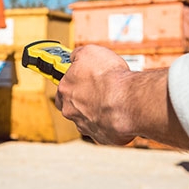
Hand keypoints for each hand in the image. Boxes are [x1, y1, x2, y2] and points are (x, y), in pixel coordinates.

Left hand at [55, 45, 188, 150]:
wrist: (128, 101)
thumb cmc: (109, 77)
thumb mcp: (90, 52)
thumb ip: (78, 55)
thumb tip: (74, 57)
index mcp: (65, 90)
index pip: (61, 88)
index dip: (72, 83)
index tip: (80, 79)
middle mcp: (72, 111)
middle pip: (73, 106)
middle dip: (84, 100)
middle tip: (100, 90)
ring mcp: (86, 126)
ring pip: (88, 119)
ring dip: (98, 111)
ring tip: (114, 101)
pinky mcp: (102, 137)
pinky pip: (105, 130)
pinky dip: (111, 123)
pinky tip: (121, 113)